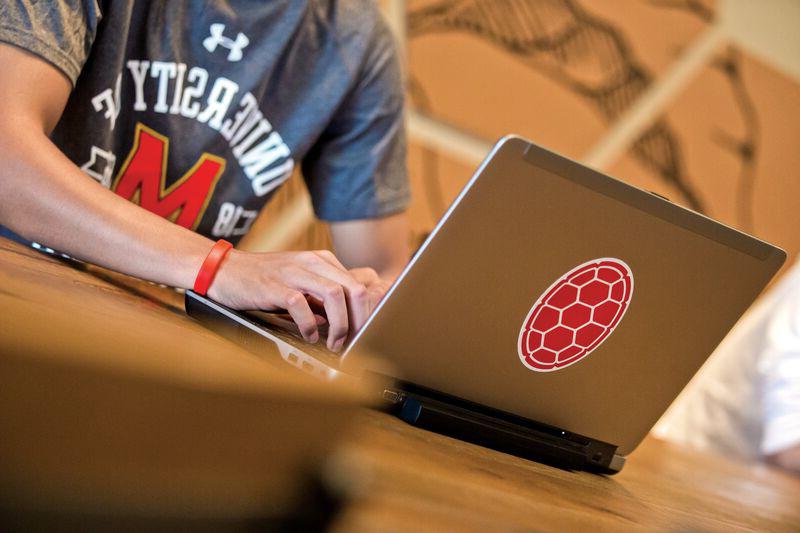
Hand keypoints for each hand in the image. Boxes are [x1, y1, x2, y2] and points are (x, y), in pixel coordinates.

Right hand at [208, 249, 385, 351]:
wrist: (225, 269)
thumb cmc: (264, 279)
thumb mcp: (299, 281)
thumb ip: (322, 297)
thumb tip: (345, 321)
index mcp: (321, 260)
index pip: (358, 285)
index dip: (365, 312)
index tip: (364, 332)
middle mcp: (311, 262)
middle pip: (353, 289)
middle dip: (358, 320)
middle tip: (353, 341)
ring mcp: (293, 273)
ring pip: (333, 295)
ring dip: (339, 325)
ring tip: (334, 343)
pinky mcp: (274, 286)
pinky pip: (301, 306)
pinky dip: (309, 326)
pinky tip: (308, 336)